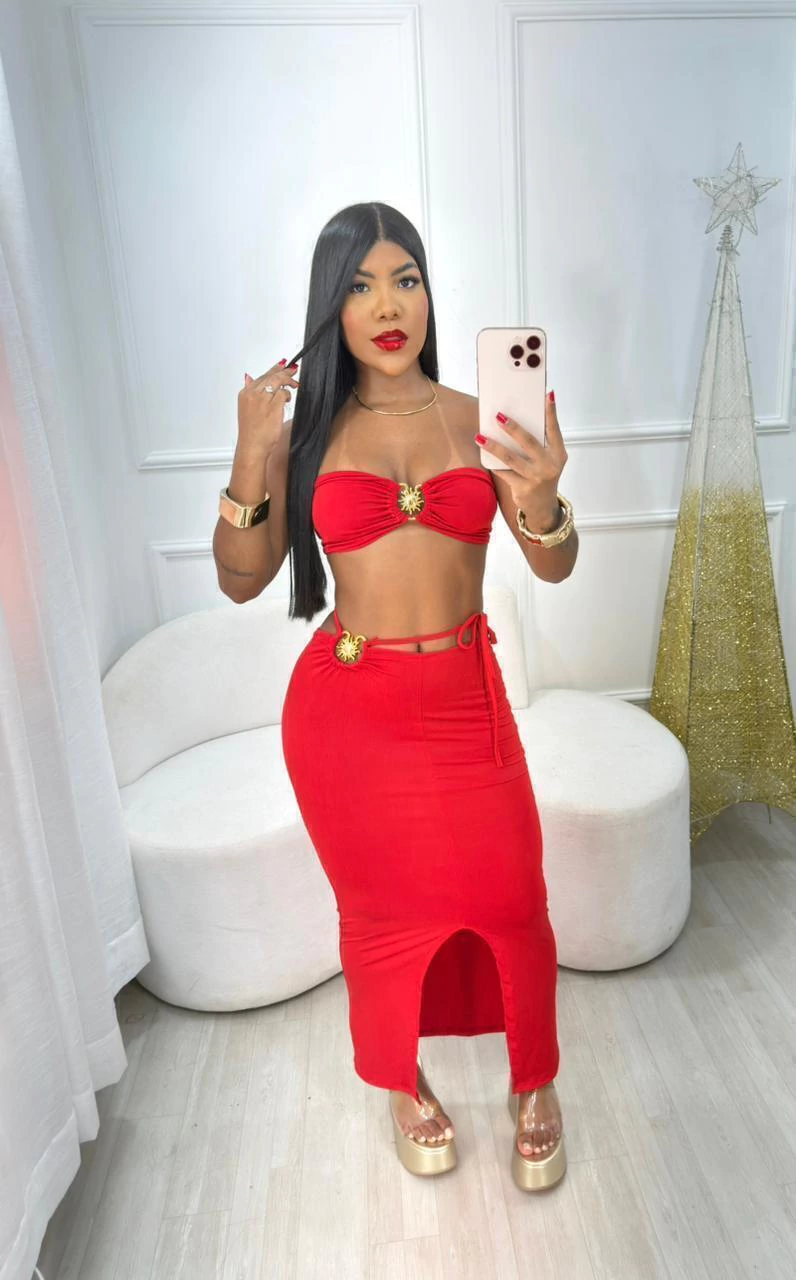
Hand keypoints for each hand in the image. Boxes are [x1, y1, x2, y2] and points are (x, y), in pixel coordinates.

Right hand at [237, 358, 299, 454]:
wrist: (252, 447)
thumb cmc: (251, 433)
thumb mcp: (246, 409)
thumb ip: (250, 393)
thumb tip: (248, 378)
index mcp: (245, 393)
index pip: (261, 376)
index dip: (273, 370)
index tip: (281, 366)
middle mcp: (252, 393)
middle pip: (270, 376)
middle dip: (283, 371)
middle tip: (292, 370)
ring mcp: (263, 399)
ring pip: (278, 381)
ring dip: (288, 380)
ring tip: (294, 383)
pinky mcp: (273, 406)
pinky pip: (284, 393)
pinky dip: (288, 394)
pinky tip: (289, 399)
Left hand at [476, 391, 567, 530]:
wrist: (543, 507)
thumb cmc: (543, 475)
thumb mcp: (548, 458)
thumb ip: (540, 442)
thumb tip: (519, 418)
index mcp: (558, 454)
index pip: (555, 429)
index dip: (552, 413)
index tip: (547, 396)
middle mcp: (549, 465)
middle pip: (529, 442)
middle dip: (513, 428)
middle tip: (498, 416)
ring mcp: (536, 478)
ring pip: (511, 459)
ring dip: (494, 446)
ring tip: (480, 437)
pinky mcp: (522, 489)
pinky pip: (504, 472)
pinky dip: (493, 464)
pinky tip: (483, 455)